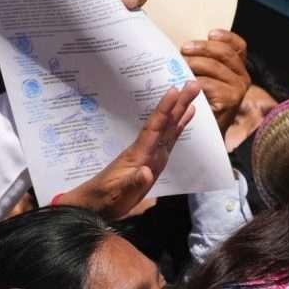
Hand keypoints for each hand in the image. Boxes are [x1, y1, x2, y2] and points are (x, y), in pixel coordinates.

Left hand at [59, 82, 199, 219]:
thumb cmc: (107, 199)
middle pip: (165, 122)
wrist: (96, 204)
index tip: (175, 91)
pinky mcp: (154, 160)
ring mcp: (151, 154)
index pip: (154, 128)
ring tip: (192, 94)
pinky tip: (185, 117)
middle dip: (178, 103)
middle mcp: (146, 149)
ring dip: (180, 111)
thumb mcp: (119, 194)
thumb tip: (147, 172)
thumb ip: (133, 182)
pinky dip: (178, 127)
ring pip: (169, 128)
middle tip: (192, 84)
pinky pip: (170, 139)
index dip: (164, 110)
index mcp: (138, 154)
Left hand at [181, 30, 249, 134]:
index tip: (210, 34)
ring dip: (192, 65)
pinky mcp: (230, 102)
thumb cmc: (204, 101)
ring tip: (178, 68)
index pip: (239, 46)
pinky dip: (192, 83)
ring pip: (213, 67)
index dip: (226, 37)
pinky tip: (183, 84)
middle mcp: (243, 78)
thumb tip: (185, 46)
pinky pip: (207, 84)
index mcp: (239, 69)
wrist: (208, 132)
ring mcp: (238, 90)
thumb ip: (205, 61)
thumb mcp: (207, 77)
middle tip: (183, 50)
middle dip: (201, 48)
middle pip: (224, 53)